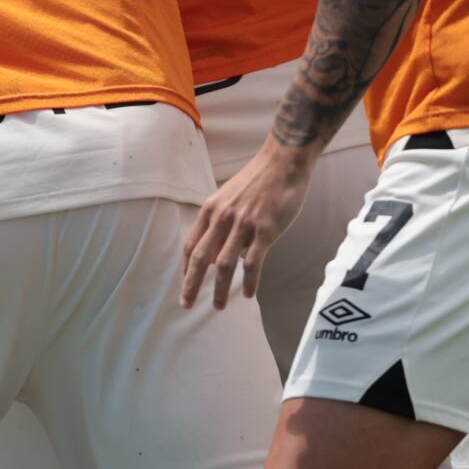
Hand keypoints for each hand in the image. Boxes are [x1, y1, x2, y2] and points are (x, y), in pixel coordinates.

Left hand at [181, 142, 309, 308]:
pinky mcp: (266, 230)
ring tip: (219, 306)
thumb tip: (213, 257)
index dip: (186, 269)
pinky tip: (249, 294)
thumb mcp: (228, 198)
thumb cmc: (258, 181)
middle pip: (201, 258)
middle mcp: (223, 218)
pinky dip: (250, 281)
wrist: (283, 162)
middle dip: (191, 284)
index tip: (185, 286)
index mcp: (211, 210)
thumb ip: (219, 225)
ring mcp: (244, 224)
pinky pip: (254, 262)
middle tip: (186, 304)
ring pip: (225, 265)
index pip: (191, 245)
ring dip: (220, 289)